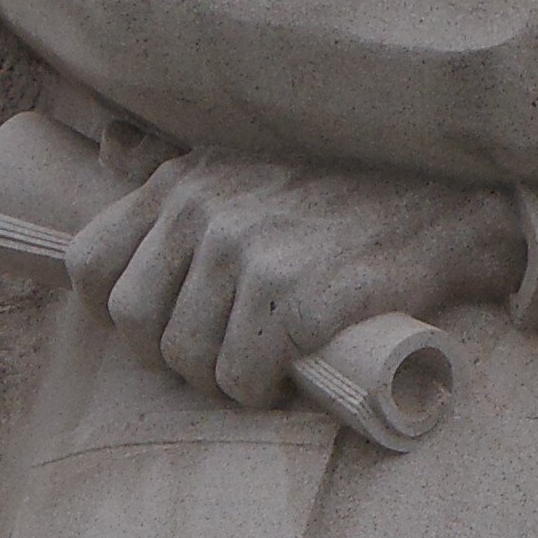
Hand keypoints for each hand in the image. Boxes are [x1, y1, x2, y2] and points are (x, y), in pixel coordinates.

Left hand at [70, 156, 525, 407]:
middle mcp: (207, 212)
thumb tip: (109, 144)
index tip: (159, 327)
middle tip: (219, 359)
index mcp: (183, 181)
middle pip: (134, 324)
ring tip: (261, 369)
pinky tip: (289, 377)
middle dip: (170, 358)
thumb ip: (172, 158)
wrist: (448, 206)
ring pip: (188, 360)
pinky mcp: (299, 299)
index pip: (90, 265)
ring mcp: (252, 255)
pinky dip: (263, 392)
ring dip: (221, 382)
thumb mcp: (246, 154)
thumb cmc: (344, 188)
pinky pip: (245, 377)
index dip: (113, 313)